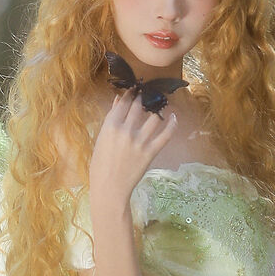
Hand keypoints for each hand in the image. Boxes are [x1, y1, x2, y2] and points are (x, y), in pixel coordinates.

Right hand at [88, 89, 177, 212]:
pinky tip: (174, 116)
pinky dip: (172, 124)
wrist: (109, 187)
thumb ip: (111, 119)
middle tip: (147, 92)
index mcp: (110, 126)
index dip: (130, 93)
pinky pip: (166, 134)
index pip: (123, 102)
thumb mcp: (101, 139)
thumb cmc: (100, 164)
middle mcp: (126, 130)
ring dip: (158, 107)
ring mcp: (140, 141)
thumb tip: (118, 100)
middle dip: (143, 96)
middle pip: (138, 106)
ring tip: (160, 102)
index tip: (135, 88)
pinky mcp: (151, 152)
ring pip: (154, 117)